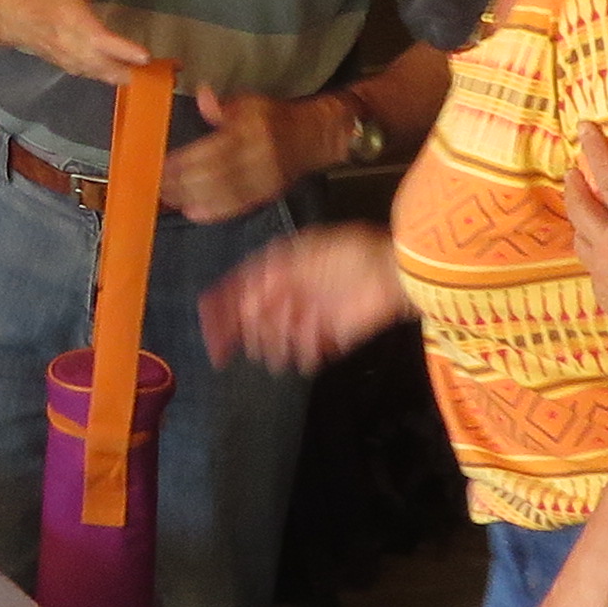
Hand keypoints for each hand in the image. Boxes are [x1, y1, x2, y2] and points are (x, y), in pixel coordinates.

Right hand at [11, 0, 162, 86]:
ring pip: (102, 76)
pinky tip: (131, 78)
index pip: (101, 40)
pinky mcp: (71, 68)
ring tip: (155, 79)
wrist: (13, 16)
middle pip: (106, 67)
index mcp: (73, 21)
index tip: (146, 55)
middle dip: (133, 72)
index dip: (123, 50)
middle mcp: (73, 46)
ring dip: (127, 78)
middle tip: (165, 74)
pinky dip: (113, 79)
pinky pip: (95, 77)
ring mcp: (71, 61)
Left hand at [168, 84, 320, 223]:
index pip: (213, 148)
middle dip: (184, 183)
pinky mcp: (268, 193)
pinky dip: (215, 211)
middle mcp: (258, 155)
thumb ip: (223, 105)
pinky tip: (195, 213)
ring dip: (194, 198)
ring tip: (171, 201)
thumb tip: (202, 95)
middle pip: (216, 174)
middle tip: (160, 188)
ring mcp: (264, 177)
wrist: (312, 137)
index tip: (163, 167)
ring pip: (225, 192)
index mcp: (251, 130)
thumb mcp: (251, 102)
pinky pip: (239, 205)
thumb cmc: (275, 119)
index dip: (186, 161)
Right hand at [202, 224, 408, 371]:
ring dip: (274, 343)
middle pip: (254, 318)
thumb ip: (273, 277)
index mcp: (281, 267)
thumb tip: (244, 301)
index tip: (210, 332)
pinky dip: (303, 353)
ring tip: (281, 344)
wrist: (396, 272)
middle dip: (245, 331)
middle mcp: (291, 291)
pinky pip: (307, 351)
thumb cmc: (354, 254)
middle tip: (242, 342)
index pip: (239, 290)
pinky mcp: (331, 333)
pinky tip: (307, 348)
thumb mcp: (306, 255)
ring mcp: (309, 313)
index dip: (221, 311)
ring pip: (276, 338)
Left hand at [563, 126, 607, 362]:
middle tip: (573, 170)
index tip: (583, 128)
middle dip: (573, 183)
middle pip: (578, 205)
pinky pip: (587, 259)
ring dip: (576, 214)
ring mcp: (601, 268)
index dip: (595, 150)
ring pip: (577, 233)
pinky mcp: (600, 289)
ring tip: (582, 205)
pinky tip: (598, 247)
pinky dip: (588, 244)